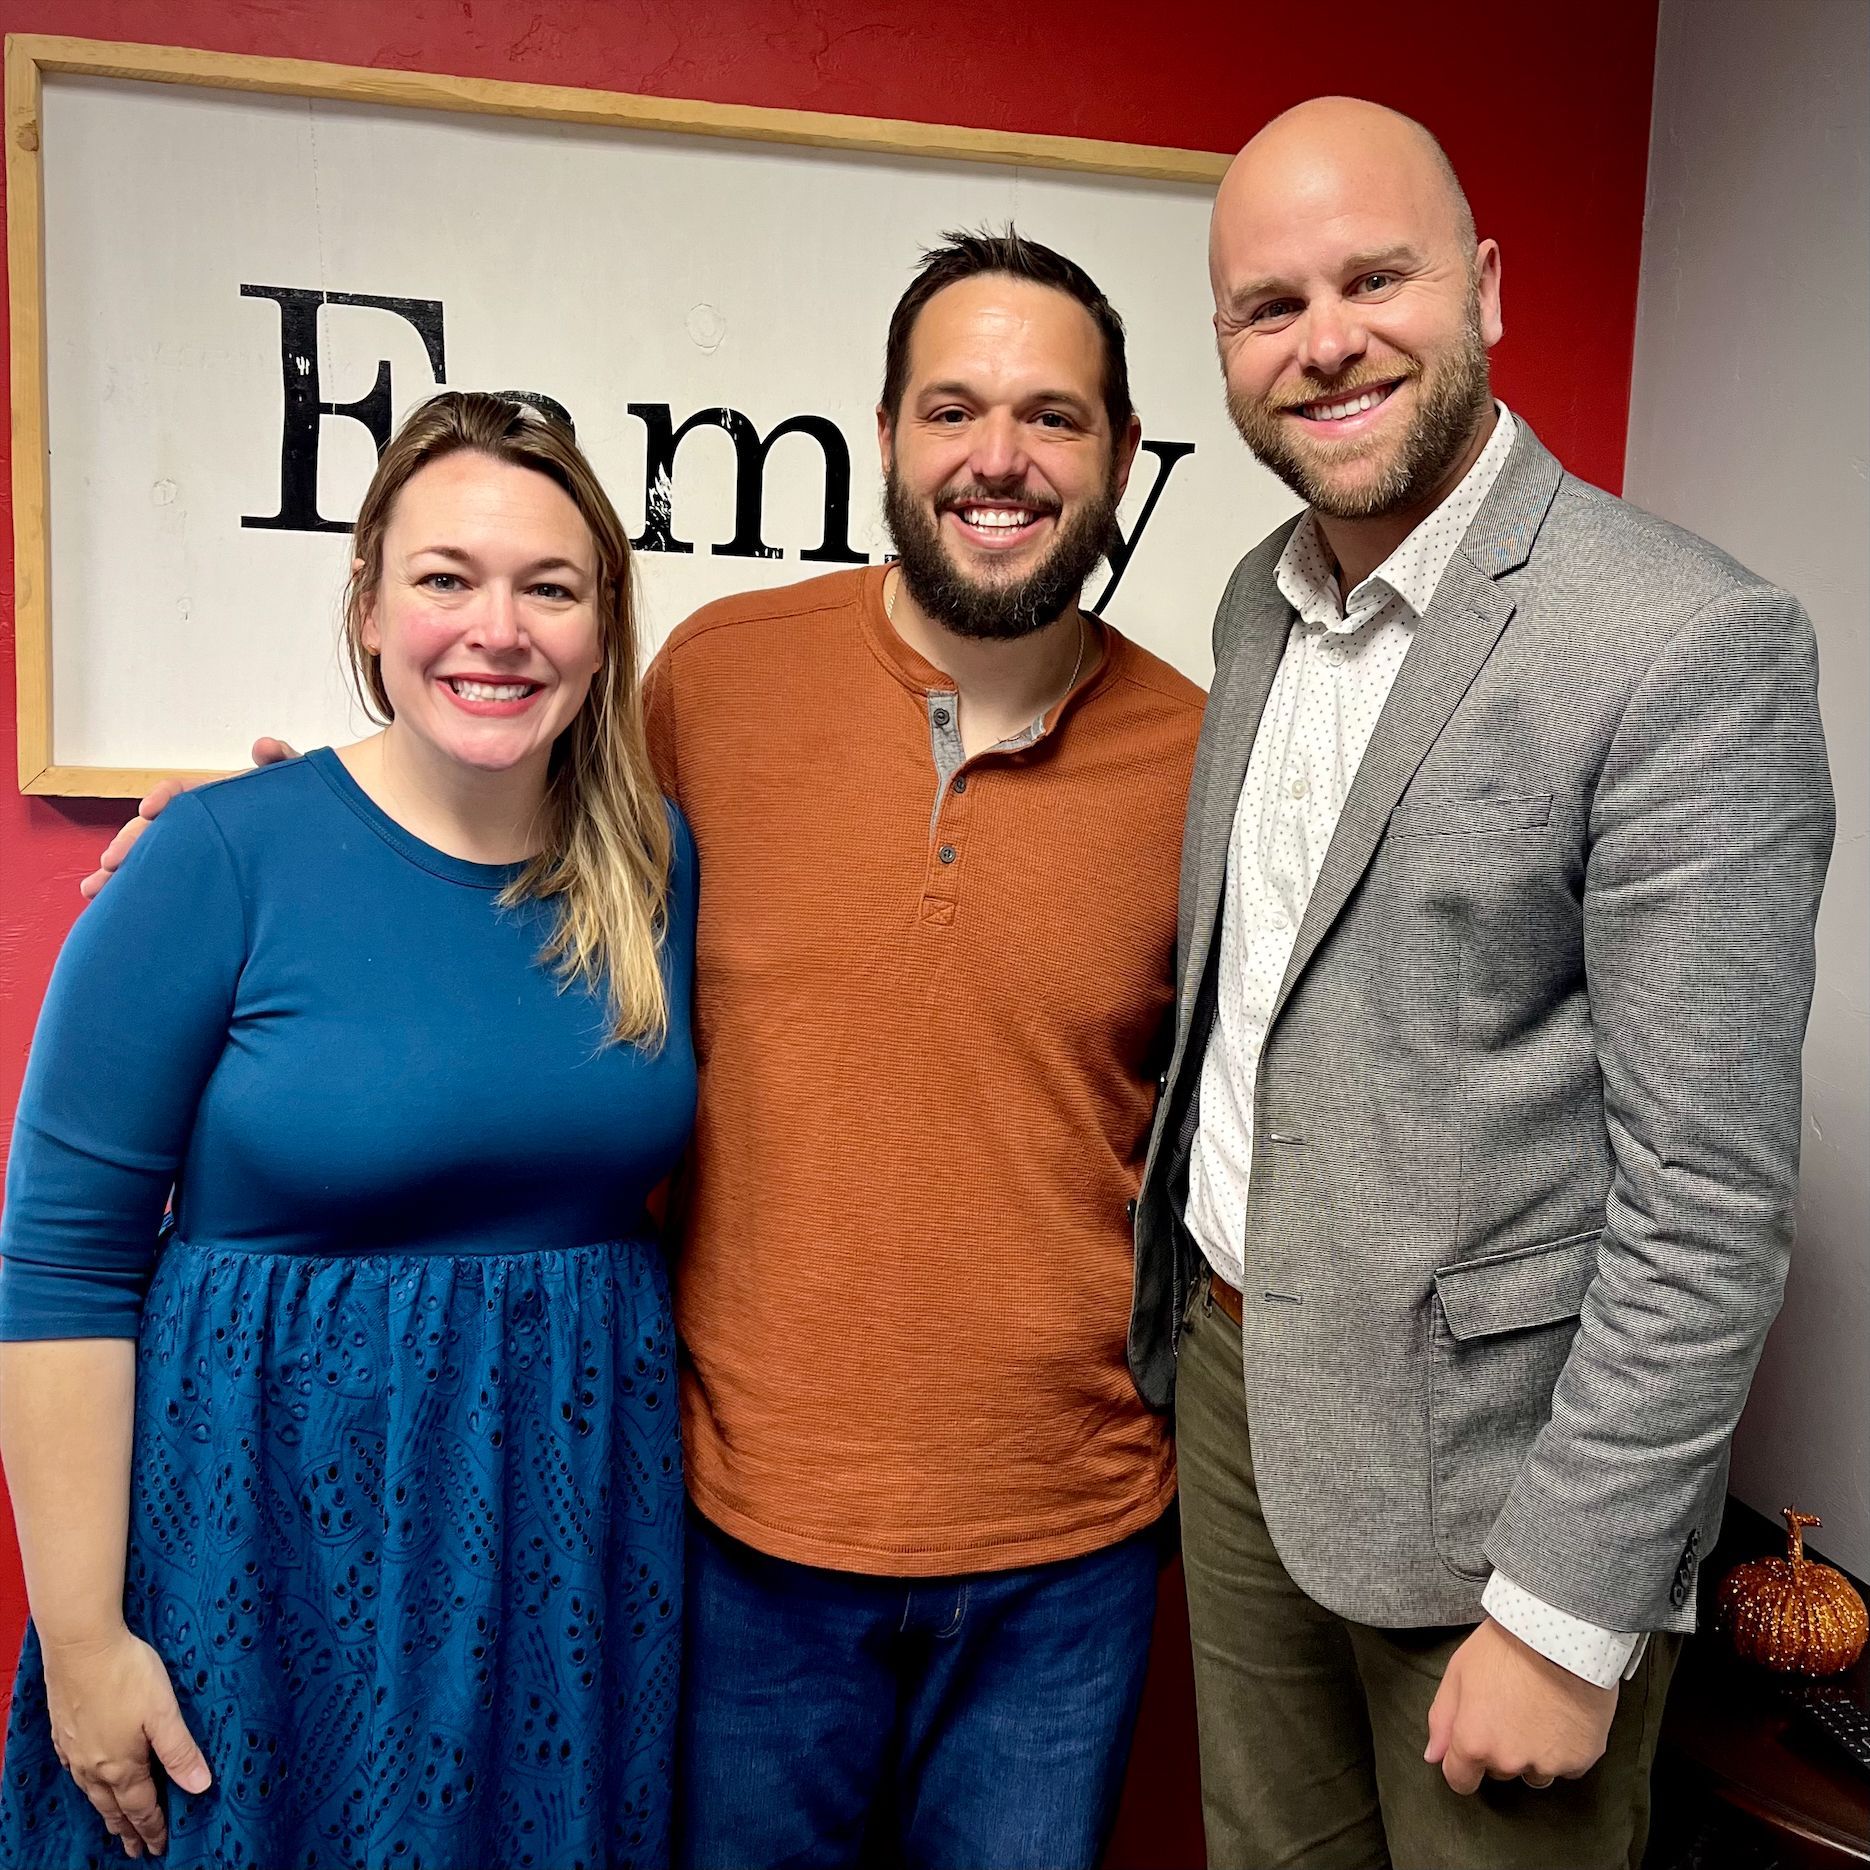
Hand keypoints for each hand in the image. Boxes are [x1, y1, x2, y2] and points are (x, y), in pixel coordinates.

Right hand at [43, 1625, 211, 1856]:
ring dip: (107, 1811)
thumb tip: (201, 1787)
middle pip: (114, 1807)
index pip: (141, 1807)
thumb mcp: (164, 1712)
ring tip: (114, 1824)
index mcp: (122, 1765)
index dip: (153, 1828)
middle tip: (136, 1850)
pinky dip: (88, 1786)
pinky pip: (76, 1771)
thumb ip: (181, 1751)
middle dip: (128, 1829)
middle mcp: (94, 1765)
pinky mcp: (64, 1732)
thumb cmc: (127, 1673)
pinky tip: (89, 1781)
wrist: (80, 1645)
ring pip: (93, 1792)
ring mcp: (76, 1750)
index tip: (159, 1848)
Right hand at [79, 738, 298, 899]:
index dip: (164, 799)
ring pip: (159, 863)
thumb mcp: (299, 780)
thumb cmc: (309, 805)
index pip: (182, 795)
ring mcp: (207, 856)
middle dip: (130, 846)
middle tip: (108, 866)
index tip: (150, 810)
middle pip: (158, 832)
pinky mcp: (214, 884)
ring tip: (95, 892)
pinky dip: (152, 898)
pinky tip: (118, 909)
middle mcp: (205, 828)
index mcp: (220, 801)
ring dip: (127, 874)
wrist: (325, 836)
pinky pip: (178, 888)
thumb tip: (264, 747)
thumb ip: (284, 762)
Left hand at [1424, 1616, 1615, 1794]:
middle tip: (1509, 1707)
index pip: (1460, 1780)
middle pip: (1499, 1770)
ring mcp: (1549, 1764)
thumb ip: (1442, 1719)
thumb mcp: (1458, 1671)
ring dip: (1533, 1752)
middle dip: (1500, 1747)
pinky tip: (1562, 1715)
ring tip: (1538, 1710)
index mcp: (1474, 1742)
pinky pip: (1567, 1766)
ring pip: (1534, 1772)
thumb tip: (1434, 1756)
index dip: (1462, 1764)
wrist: (1560, 1631)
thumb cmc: (1505, 1646)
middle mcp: (1510, 1761)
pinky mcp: (1581, 1760)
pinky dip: (1564, 1748)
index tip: (1472, 1746)